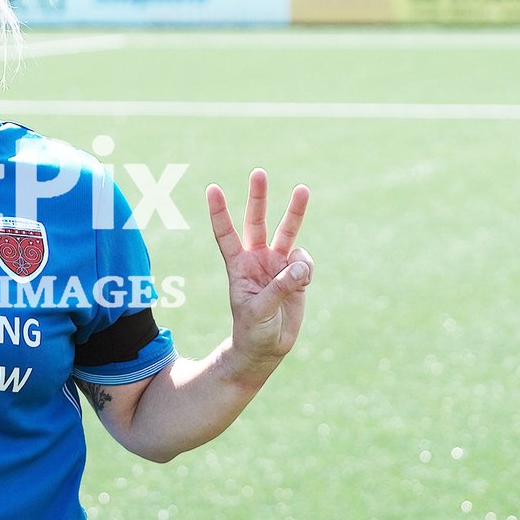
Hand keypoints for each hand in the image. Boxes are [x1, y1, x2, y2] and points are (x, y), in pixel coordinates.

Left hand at [207, 169, 312, 363]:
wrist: (267, 347)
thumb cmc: (253, 329)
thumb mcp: (260, 311)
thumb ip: (280, 287)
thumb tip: (300, 264)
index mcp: (238, 266)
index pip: (225, 234)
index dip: (219, 212)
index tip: (212, 189)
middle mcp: (257, 259)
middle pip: (257, 221)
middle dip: (258, 198)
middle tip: (258, 172)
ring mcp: (277, 264)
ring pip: (287, 232)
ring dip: (294, 211)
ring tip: (301, 189)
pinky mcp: (296, 274)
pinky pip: (305, 262)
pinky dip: (307, 268)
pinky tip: (302, 283)